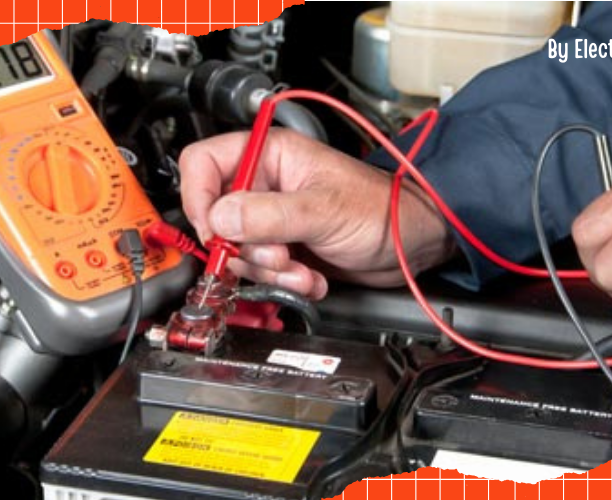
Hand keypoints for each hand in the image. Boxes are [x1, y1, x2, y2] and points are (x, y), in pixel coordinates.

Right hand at [179, 128, 455, 298]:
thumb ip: (268, 215)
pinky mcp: (284, 248)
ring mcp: (273, 219)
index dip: (199, 197)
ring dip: (269, 271)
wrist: (412, 245)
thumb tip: (219, 220)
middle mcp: (266, 185)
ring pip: (238, 251)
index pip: (203, 164)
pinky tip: (311, 279)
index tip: (213, 230)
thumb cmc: (383, 209)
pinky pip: (261, 272)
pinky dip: (284, 283)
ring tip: (301, 271)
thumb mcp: (323, 210)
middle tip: (276, 256)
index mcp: (270, 156)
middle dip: (245, 248)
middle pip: (217, 217)